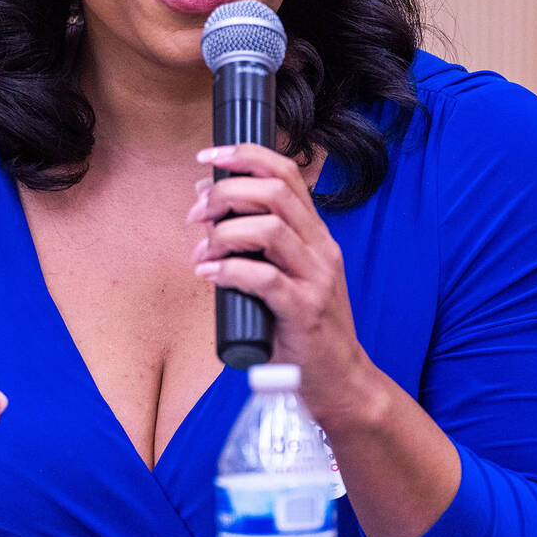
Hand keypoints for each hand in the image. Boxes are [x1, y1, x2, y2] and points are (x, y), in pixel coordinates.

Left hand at [188, 143, 370, 418]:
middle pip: (275, 194)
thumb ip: (260, 248)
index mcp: (316, 234)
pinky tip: (209, 274)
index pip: (287, 173)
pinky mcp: (304, 311)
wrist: (339, 380)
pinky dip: (229, 271)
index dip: (246, 156)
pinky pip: (264, 278)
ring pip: (270, 229)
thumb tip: (210, 221)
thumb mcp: (290, 276)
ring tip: (203, 249)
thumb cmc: (303, 328)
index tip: (209, 157)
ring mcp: (316, 279)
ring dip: (224, 233)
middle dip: (226, 192)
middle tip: (196, 211)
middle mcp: (320, 249)